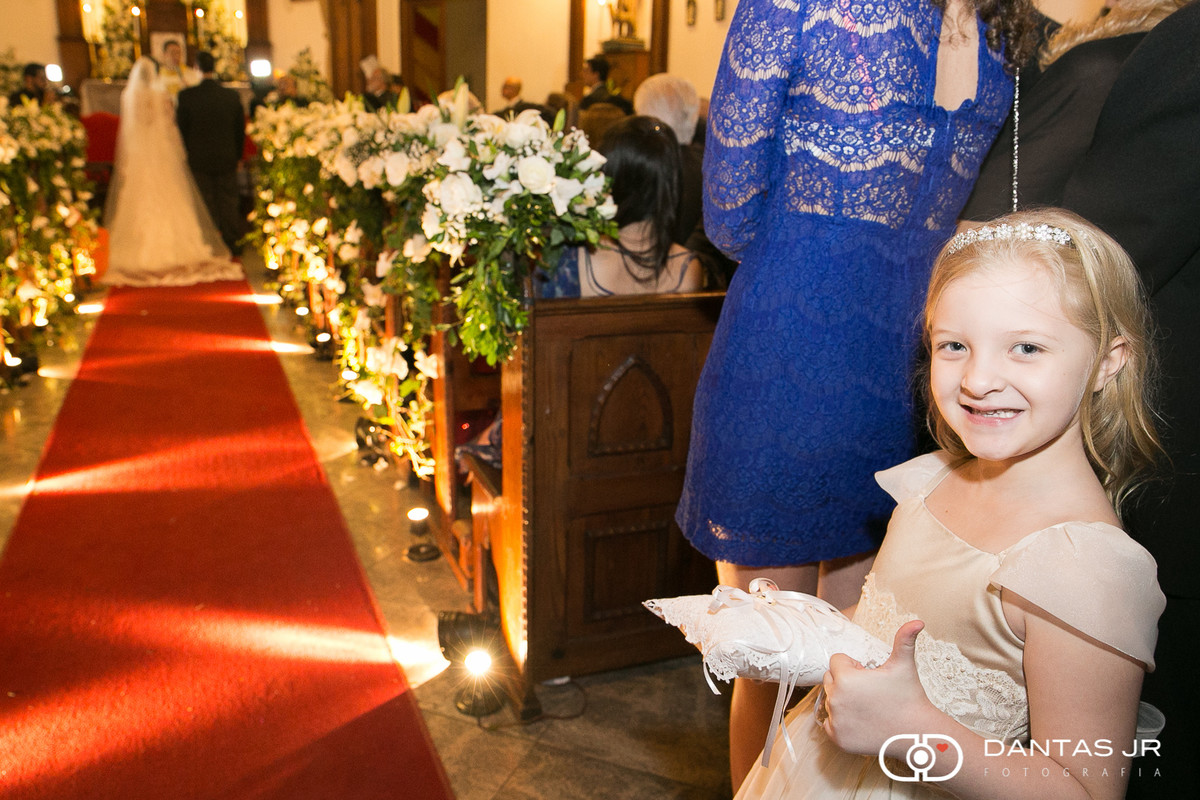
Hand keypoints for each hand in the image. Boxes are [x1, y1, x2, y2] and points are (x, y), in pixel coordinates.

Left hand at [819, 620, 936, 755]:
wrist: (917, 733)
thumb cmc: (909, 696)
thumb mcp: (904, 665)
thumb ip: (904, 639)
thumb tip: (918, 621)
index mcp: (845, 679)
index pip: (837, 661)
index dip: (854, 666)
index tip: (869, 675)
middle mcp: (835, 700)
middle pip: (830, 679)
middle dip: (845, 681)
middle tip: (869, 690)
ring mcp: (835, 721)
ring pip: (830, 701)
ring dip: (843, 700)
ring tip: (868, 706)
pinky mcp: (838, 739)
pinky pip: (829, 723)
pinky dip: (841, 722)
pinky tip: (861, 720)